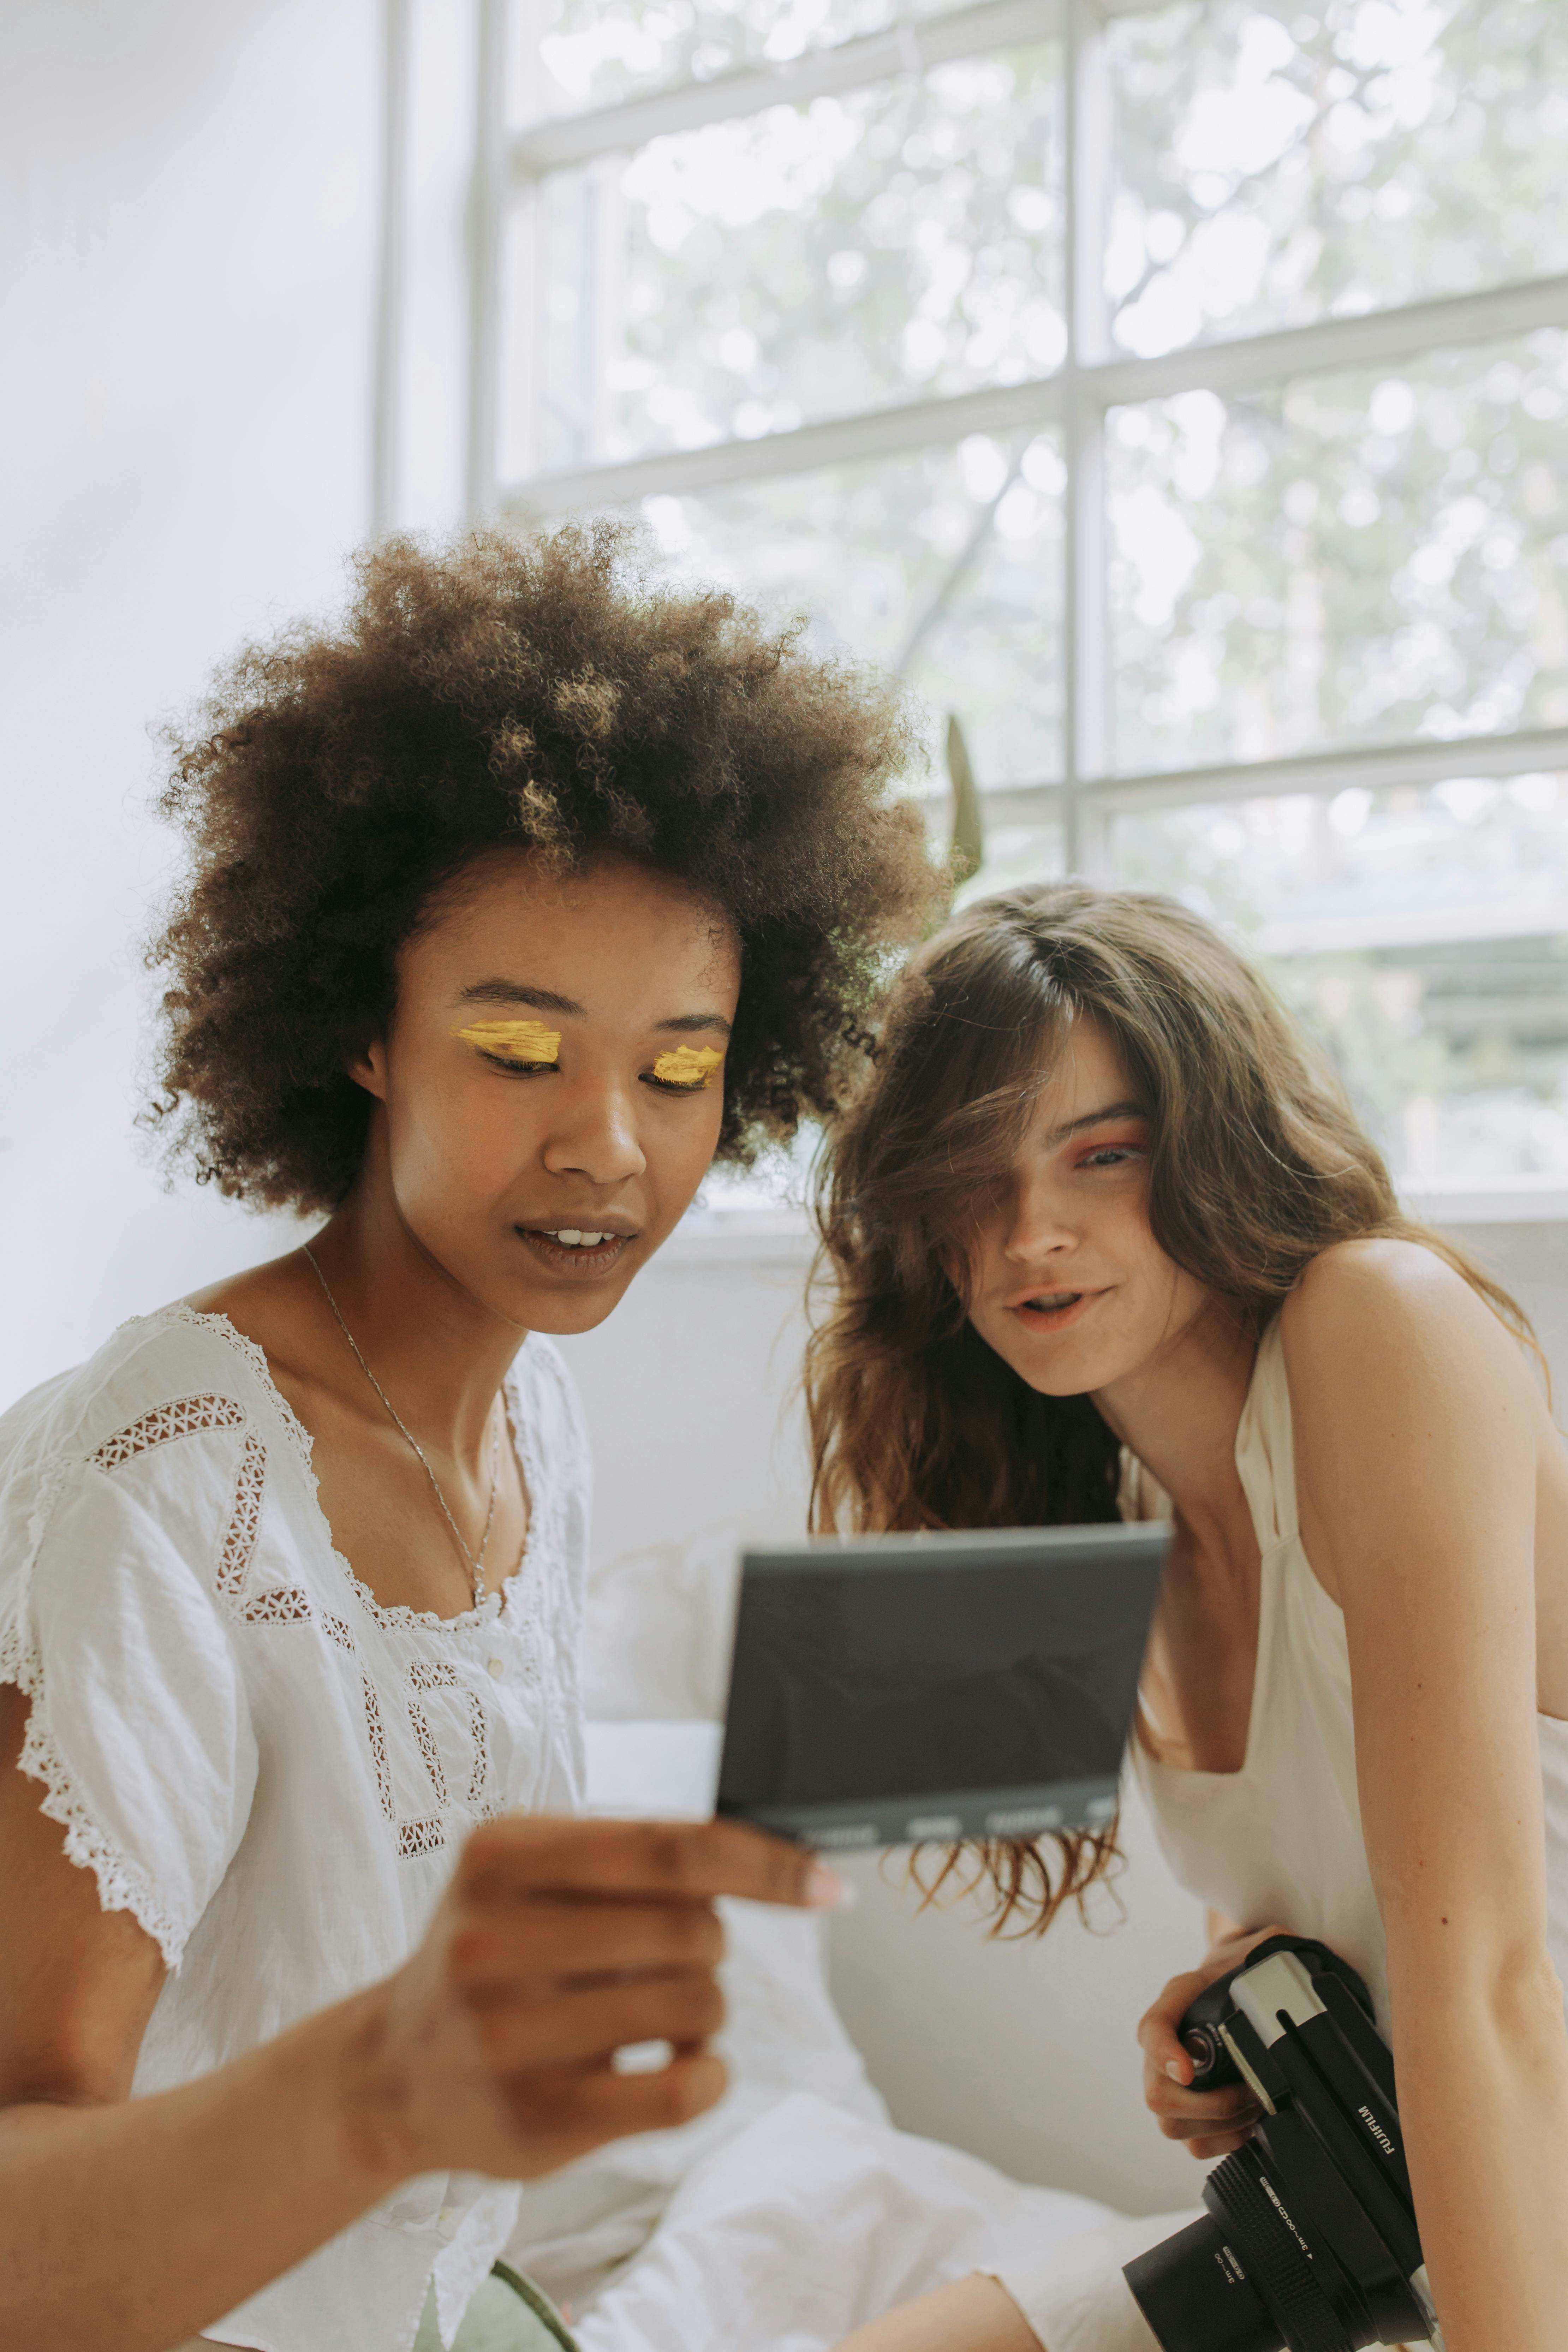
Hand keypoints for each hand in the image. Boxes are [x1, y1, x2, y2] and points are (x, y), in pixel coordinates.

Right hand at [351, 1813, 829, 2183]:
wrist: (389, 2073)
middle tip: (668, 1957)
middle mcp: (494, 1940)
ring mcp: (510, 2037)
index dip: (765, 1865)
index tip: (827, 1884)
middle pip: (694, 1928)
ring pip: (698, 2004)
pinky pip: (686, 2090)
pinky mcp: (538, 2122)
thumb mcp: (527, 1875)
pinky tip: (675, 2064)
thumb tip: (772, 1863)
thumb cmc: (490, 1957)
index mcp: (501, 1855)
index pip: (672, 1848)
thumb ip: (630, 1855)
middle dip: (710, 1942)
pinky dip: (708, 2073)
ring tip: (655, 2015)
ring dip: (706, 2008)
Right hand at [1137, 1923, 1289, 2159]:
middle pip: (1157, 2094)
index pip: (1152, 2029)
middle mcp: (1167, 2044)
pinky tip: (1249, 2122)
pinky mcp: (1188, 2109)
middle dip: (1210, 2106)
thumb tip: (1288, 1966)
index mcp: (1178, 2001)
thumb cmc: (1245, 1967)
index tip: (1189, 2071)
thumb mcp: (1259, 1949)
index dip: (1164, 2054)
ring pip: (1172, 2125)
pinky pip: (1192, 2142)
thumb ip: (1270, 1950)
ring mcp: (1172, 2080)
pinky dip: (1223, 2141)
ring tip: (1254, 2106)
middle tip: (1248, 2093)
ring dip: (1220, 2126)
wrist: (1236, 1978)